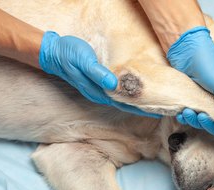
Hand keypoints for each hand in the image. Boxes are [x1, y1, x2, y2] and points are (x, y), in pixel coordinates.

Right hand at [39, 31, 160, 118]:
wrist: (54, 53)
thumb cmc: (69, 55)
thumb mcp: (83, 61)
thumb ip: (98, 73)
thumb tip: (113, 85)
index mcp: (99, 91)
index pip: (124, 104)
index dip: (140, 108)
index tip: (155, 112)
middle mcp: (100, 94)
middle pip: (126, 105)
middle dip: (142, 108)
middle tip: (160, 110)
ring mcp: (99, 90)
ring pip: (122, 100)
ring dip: (136, 103)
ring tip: (151, 104)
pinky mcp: (99, 83)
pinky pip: (118, 92)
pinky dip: (129, 94)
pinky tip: (135, 93)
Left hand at [167, 26, 213, 137]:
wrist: (186, 48)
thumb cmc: (208, 64)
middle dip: (207, 124)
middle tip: (200, 117)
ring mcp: (206, 99)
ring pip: (202, 120)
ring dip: (194, 120)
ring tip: (187, 112)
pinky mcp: (193, 98)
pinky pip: (191, 114)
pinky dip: (186, 117)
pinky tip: (181, 113)